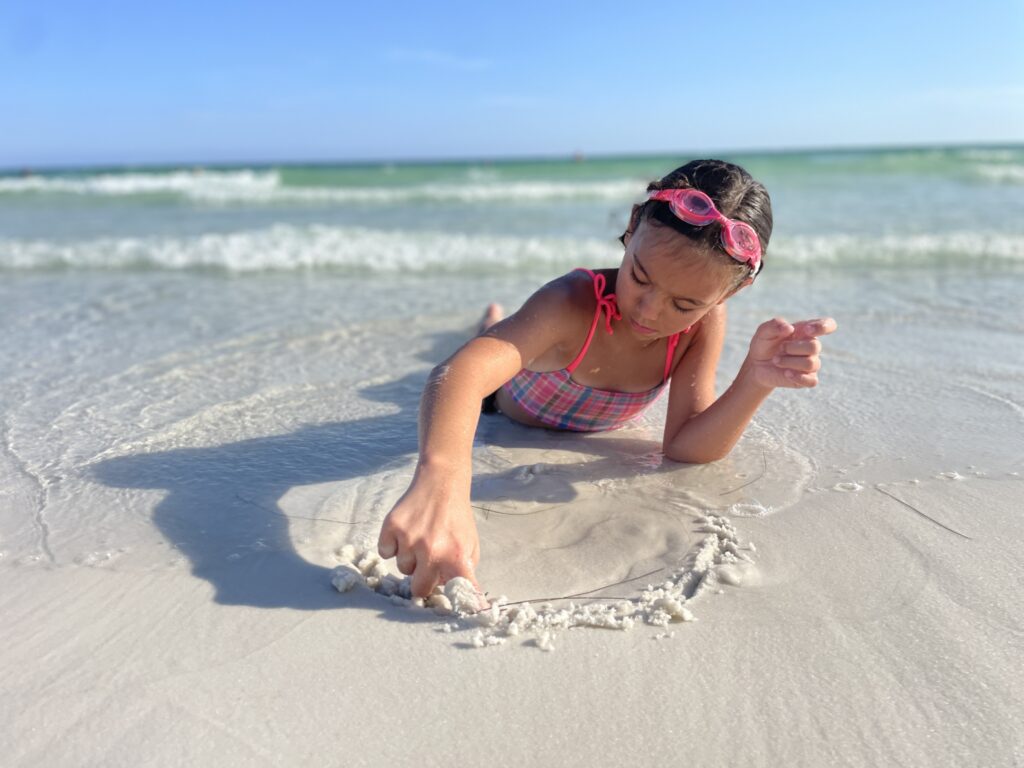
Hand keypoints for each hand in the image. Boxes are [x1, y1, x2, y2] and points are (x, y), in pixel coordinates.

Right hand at [377, 466, 484, 601]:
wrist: (441, 483)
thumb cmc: (456, 518)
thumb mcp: (470, 544)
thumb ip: (464, 571)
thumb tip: (460, 598)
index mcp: (456, 556)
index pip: (461, 591)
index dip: (463, 604)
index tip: (466, 613)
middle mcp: (432, 550)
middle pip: (419, 590)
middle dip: (422, 582)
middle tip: (427, 565)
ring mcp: (409, 539)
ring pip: (402, 569)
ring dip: (409, 559)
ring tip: (420, 539)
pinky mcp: (391, 528)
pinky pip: (386, 552)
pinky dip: (392, 546)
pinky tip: (405, 532)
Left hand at [746, 317, 837, 388]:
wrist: (757, 365)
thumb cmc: (764, 344)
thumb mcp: (764, 332)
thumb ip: (774, 325)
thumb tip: (789, 328)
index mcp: (806, 331)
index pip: (827, 325)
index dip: (823, 326)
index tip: (807, 330)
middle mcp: (812, 346)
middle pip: (815, 346)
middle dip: (793, 348)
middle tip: (780, 349)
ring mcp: (811, 363)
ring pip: (811, 364)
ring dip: (789, 362)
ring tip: (776, 360)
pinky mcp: (807, 378)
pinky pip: (812, 381)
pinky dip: (798, 377)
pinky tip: (786, 373)